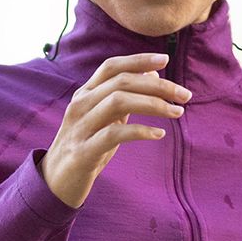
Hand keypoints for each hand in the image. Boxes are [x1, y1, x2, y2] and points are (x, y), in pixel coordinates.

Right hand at [40, 52, 190, 208]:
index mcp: (85, 94)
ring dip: (153, 104)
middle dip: (158, 85)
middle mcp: (80, 105)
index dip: (139, 59)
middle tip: (185, 94)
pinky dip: (140, 130)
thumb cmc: (86, 146)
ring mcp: (80, 127)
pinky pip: (115, 134)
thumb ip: (124, 97)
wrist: (56, 181)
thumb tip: (153, 74)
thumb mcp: (103, 118)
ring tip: (177, 112)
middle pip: (122, 82)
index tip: (166, 59)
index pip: (111, 66)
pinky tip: (159, 134)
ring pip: (119, 102)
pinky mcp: (84, 150)